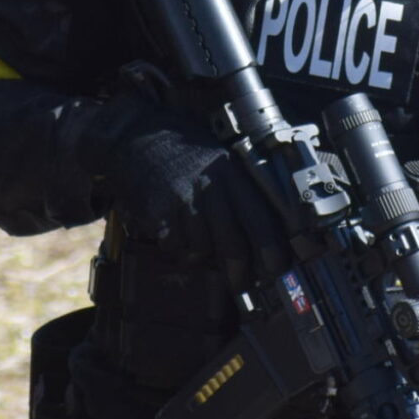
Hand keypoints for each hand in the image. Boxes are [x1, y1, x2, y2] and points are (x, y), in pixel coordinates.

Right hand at [77, 94, 280, 265]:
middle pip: (233, 243)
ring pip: (201, 248)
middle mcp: (209, 187)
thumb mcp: (221, 162)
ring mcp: (182, 200)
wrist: (140, 134)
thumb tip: (266, 237)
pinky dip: (176, 247)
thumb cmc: (186, 152)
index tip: (277, 268)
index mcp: (232, 175)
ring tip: (197, 241)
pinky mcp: (156, 211)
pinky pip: (174, 245)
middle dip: (239, 272)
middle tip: (242, 285)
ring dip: (202, 255)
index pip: (260, 219)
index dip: (272, 250)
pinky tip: (175, 231)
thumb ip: (241, 194)